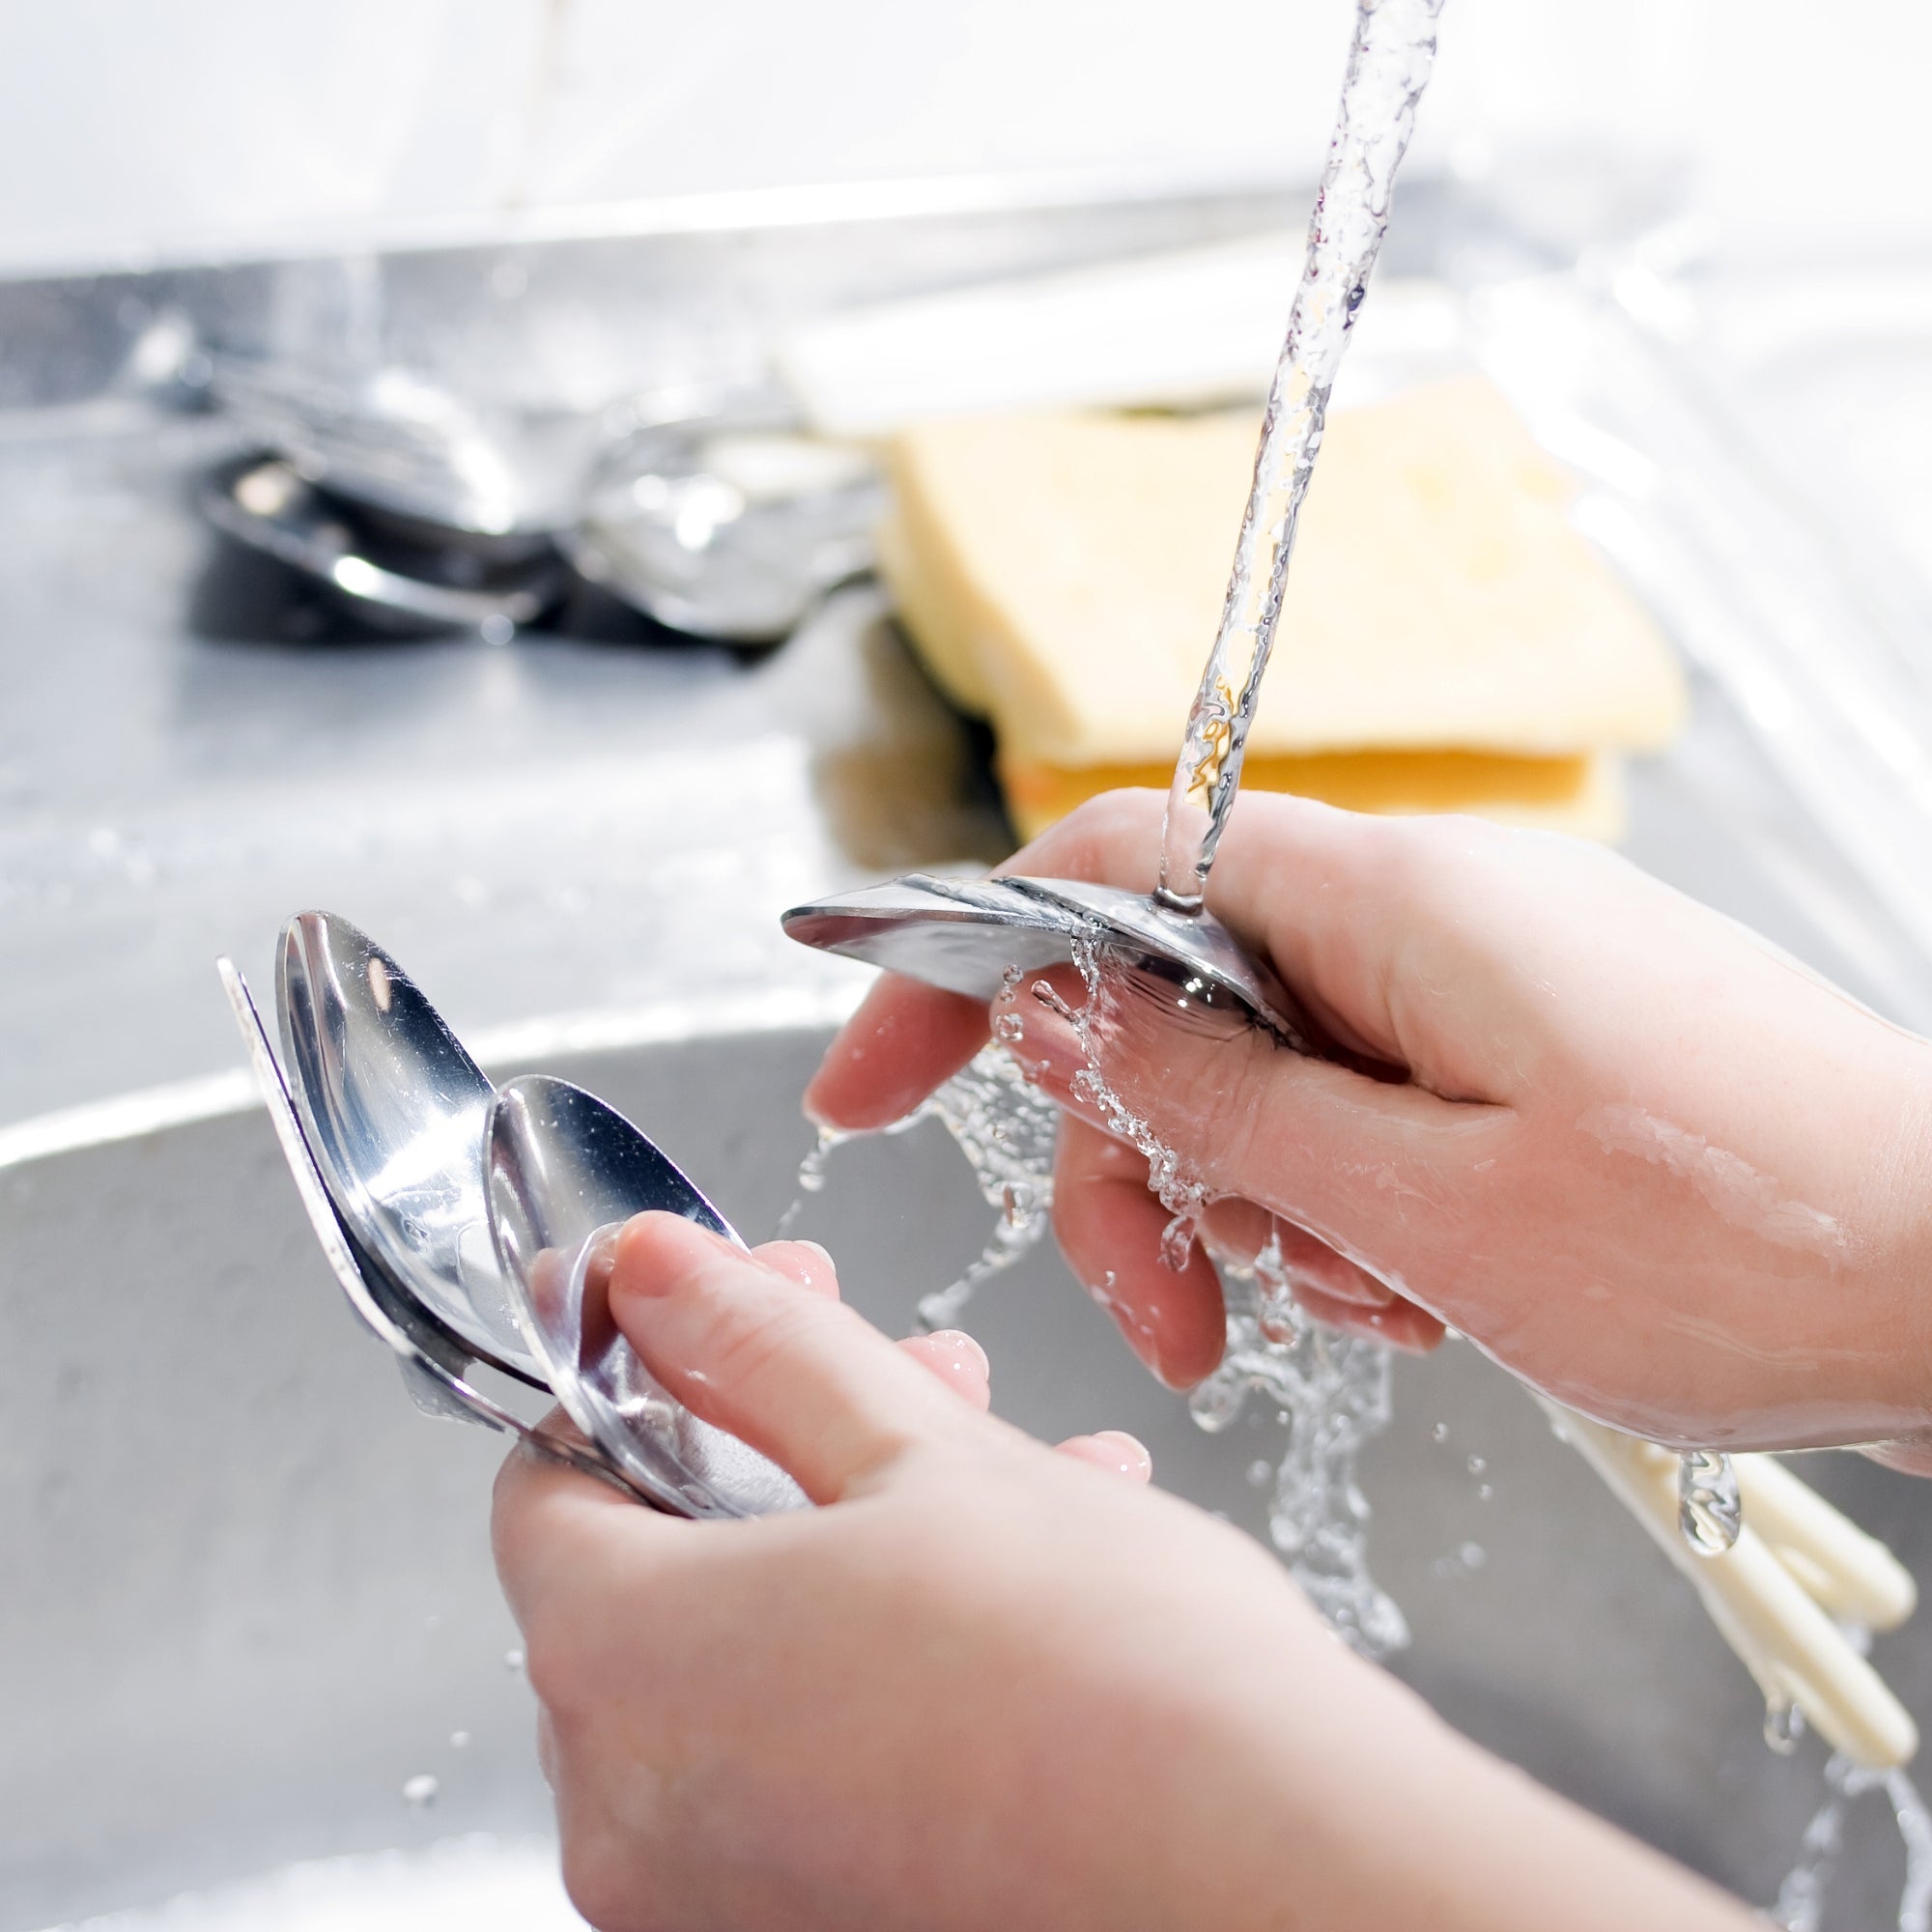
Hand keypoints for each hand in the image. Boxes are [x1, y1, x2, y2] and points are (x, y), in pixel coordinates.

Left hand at [492, 1211, 1751, 1931]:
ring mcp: (723, 1904)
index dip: (645, 1369)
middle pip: (657, 1571)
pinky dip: (887, 1664)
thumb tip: (646, 1274)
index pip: (544, 1485)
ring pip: (752, 1664)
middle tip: (895, 1371)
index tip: (733, 1309)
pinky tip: (1028, 1584)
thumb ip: (758, 1347)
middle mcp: (639, 1818)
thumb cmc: (1113, 1679)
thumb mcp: (922, 1449)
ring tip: (998, 1464)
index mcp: (627, 1667)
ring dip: (857, 1541)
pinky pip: (812, 1767)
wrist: (1286, 1889)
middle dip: (780, 1440)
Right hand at [805, 790, 1931, 1455]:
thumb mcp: (1427, 1201)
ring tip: (1364, 1311)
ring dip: (1258, 1209)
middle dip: (1136, 1164)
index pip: (1103, 872)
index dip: (963, 965)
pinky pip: (1361, 1108)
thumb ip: (1216, 1095)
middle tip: (1170, 1319)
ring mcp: (1472, 978)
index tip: (868, 1078)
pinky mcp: (1515, 1046)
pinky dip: (1349, 1212)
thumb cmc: (1744, 1238)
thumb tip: (1053, 1006)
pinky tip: (1424, 1294)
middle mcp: (1418, 911)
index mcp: (1386, 899)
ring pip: (1262, 1073)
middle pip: (1172, 998)